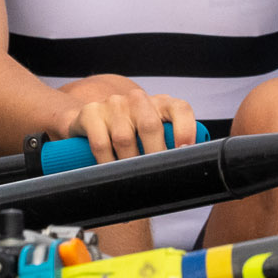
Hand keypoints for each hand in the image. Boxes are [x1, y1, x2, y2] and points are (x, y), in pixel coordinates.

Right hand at [54, 74, 197, 161]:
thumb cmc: (134, 130)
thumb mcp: (156, 132)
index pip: (180, 110)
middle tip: (156, 175)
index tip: (185, 152)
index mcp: (161, 103)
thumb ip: (171, 145)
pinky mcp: (91, 113)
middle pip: (150, 126)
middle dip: (155, 155)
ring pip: (124, 139)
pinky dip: (107, 163)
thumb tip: (183, 170)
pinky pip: (101, 144)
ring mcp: (114, 104)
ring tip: (133, 178)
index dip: (185, 130)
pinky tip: (112, 172)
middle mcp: (138, 99)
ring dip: (129, 163)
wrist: (97, 117)